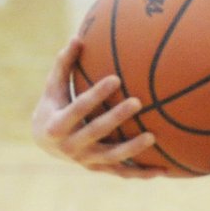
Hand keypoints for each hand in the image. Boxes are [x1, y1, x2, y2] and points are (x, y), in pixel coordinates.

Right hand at [31, 37, 159, 177]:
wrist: (46, 142)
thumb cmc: (55, 105)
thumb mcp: (53, 87)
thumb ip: (64, 64)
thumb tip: (77, 37)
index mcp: (57, 125)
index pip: (78, 108)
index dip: (95, 95)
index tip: (115, 78)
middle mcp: (70, 146)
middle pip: (95, 132)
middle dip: (115, 118)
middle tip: (137, 101)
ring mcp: (85, 160)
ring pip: (110, 157)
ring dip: (131, 149)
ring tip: (153, 137)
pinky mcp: (99, 168)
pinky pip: (122, 173)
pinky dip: (140, 173)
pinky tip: (163, 171)